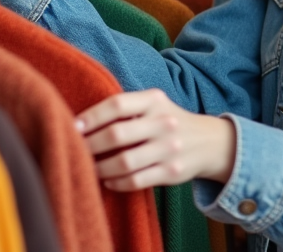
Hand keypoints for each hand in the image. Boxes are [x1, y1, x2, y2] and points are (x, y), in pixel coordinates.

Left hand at [76, 89, 235, 190]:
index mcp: (154, 100)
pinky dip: (116, 183)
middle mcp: (163, 122)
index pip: (117, 105)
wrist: (208, 141)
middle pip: (117, 134)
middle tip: (76, 150)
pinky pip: (136, 181)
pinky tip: (108, 180)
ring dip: (100, 167)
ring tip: (89, 167)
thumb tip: (80, 122)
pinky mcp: (172, 172)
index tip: (74, 127)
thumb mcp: (153, 104)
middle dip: (90, 145)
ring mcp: (169, 148)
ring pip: (124, 162)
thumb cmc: (167, 121)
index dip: (92, 116)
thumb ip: (125, 108)